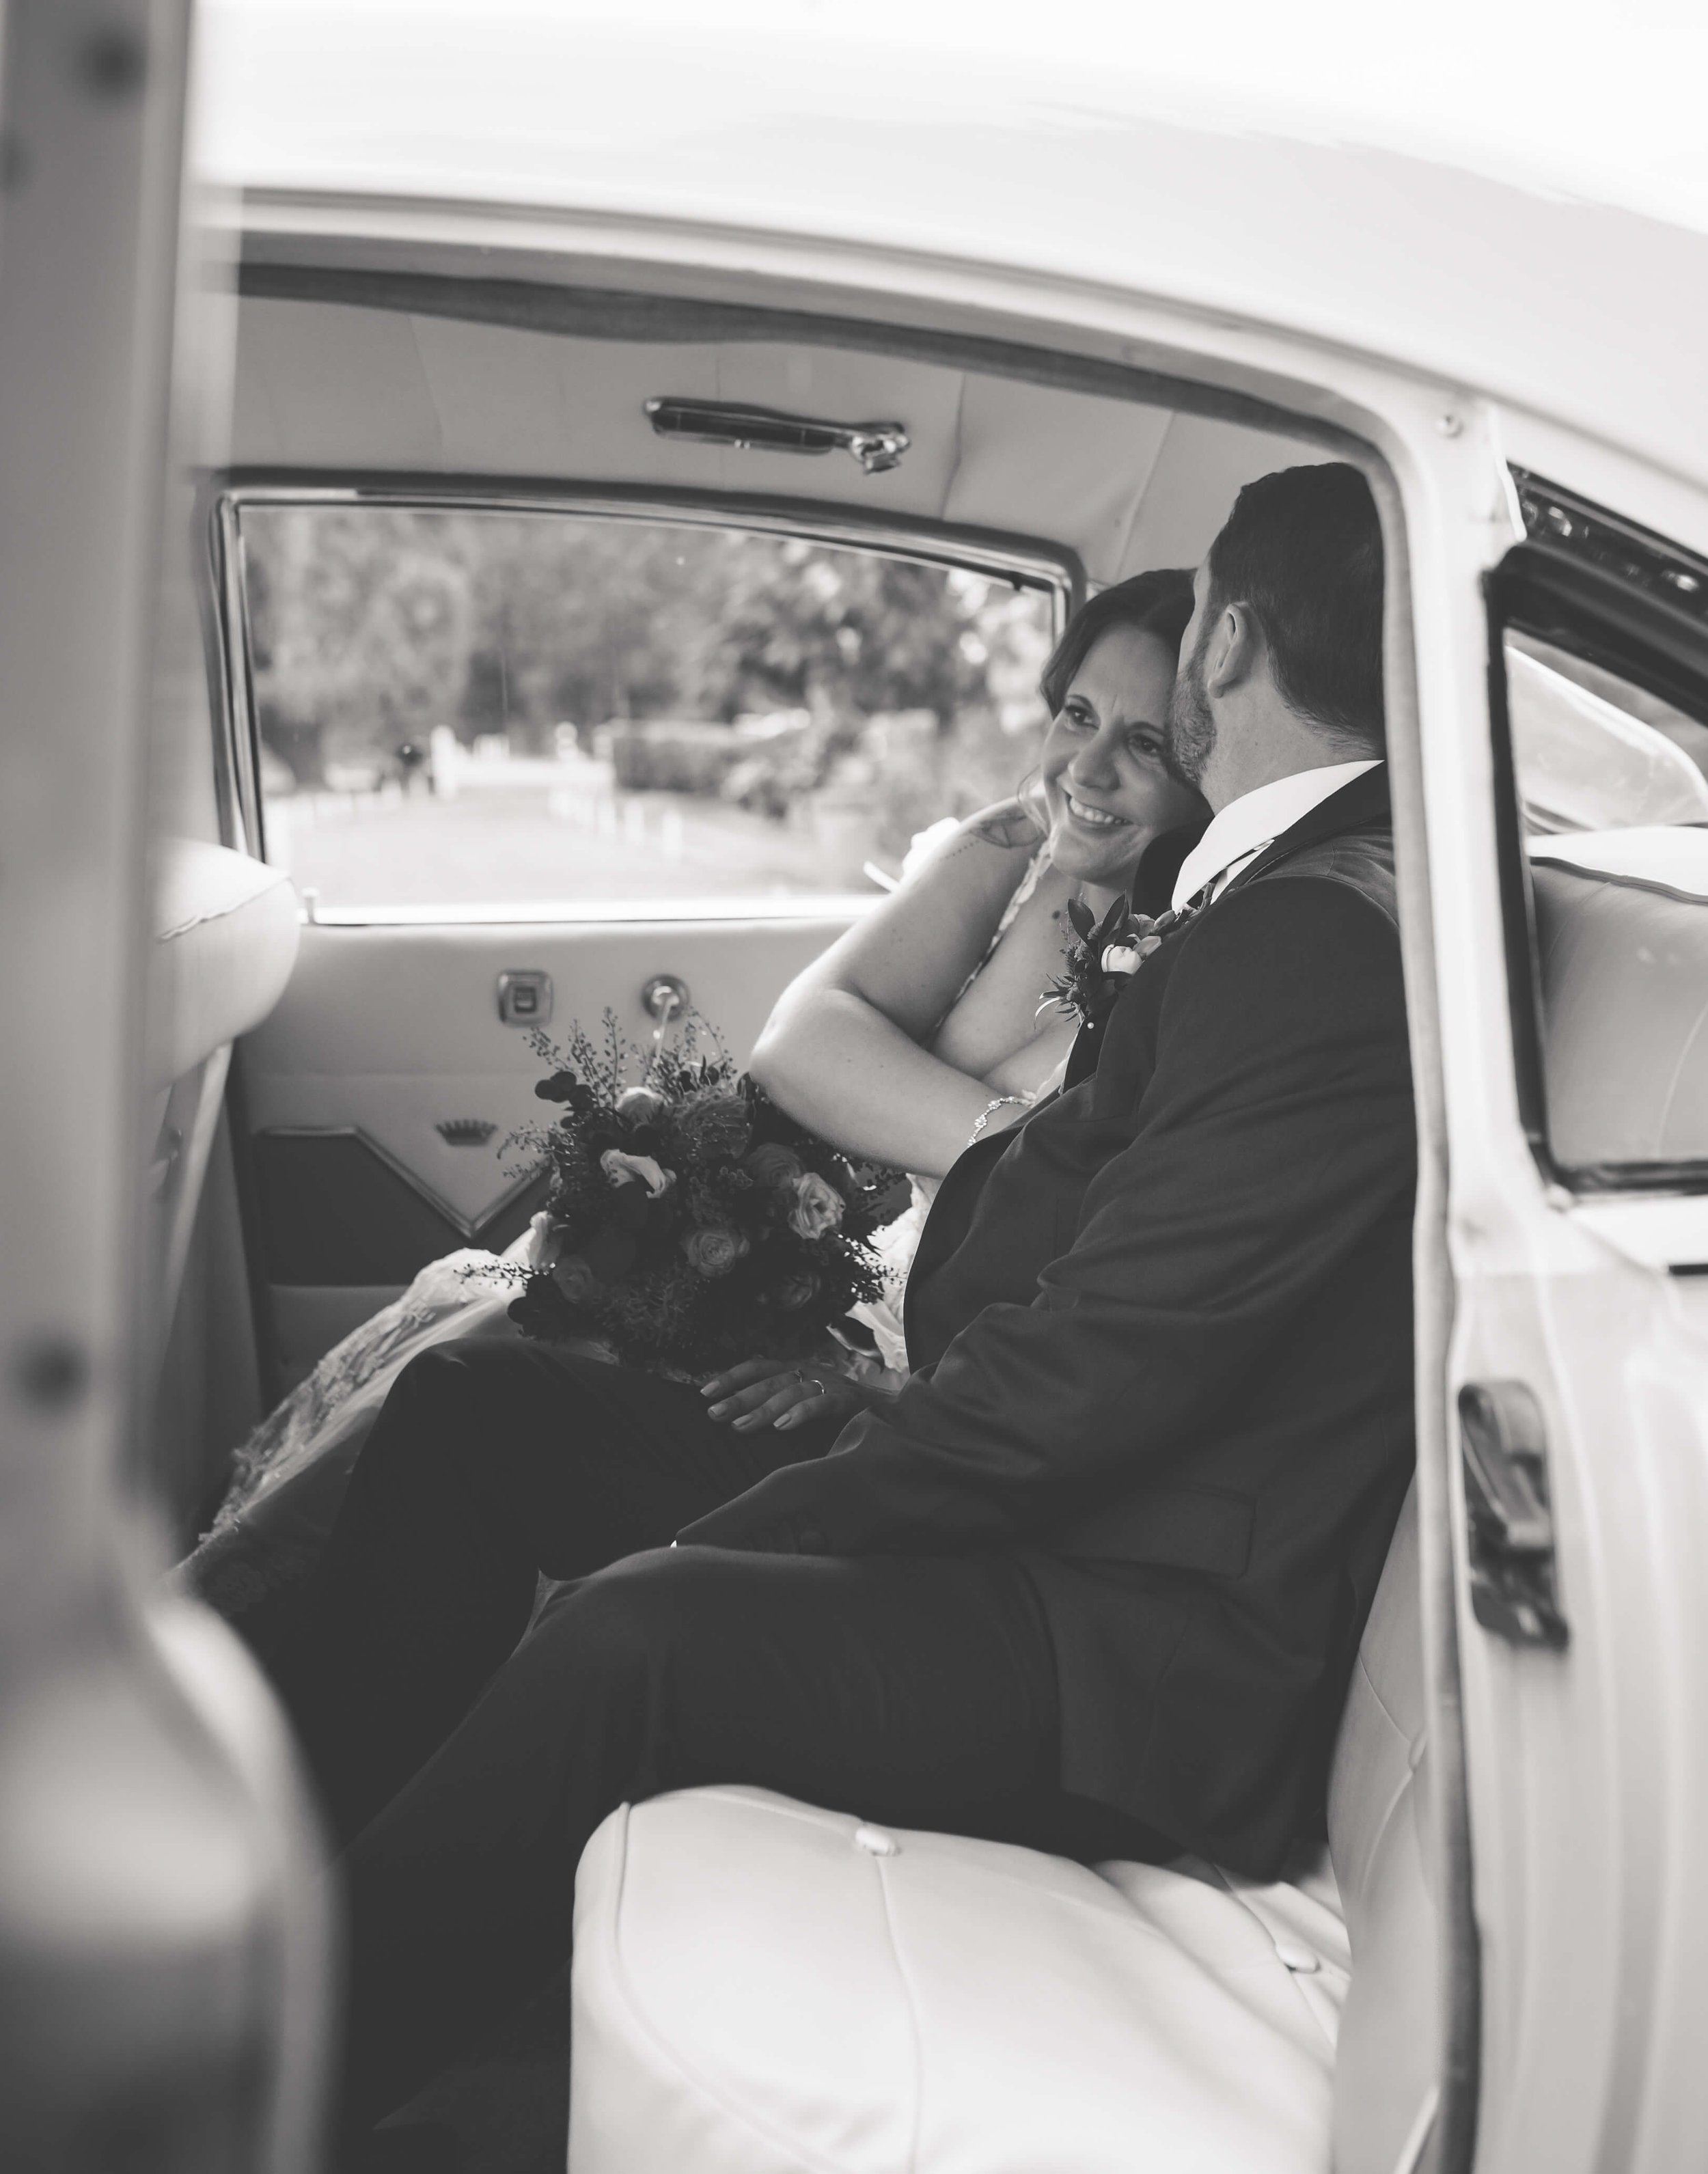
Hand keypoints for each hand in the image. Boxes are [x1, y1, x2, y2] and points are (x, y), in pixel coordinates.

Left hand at [701, 1357, 865, 1432]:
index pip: (758, 1368)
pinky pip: (822, 1403)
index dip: (731, 1377)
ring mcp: (830, 1384)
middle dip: (739, 1397)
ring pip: (791, 1392)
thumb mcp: (805, 1403)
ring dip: (764, 1408)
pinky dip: (802, 1412)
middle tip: (715, 1414)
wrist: (893, 1413)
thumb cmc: (841, 1413)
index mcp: (796, 1370)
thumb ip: (778, 1407)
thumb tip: (738, 1420)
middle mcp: (810, 1372)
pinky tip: (783, 1426)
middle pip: (769, 1381)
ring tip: (741, 1426)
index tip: (704, 1393)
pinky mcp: (848, 1400)